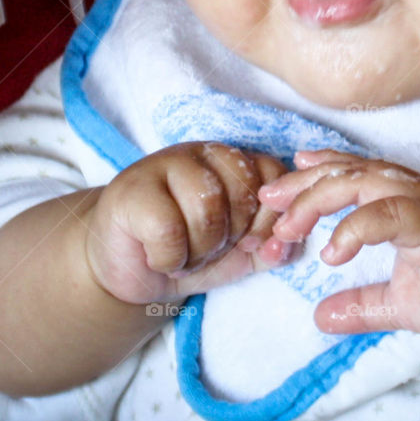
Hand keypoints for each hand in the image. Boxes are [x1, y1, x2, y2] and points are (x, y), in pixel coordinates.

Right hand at [84, 142, 296, 304]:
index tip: (247, 244)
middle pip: (243, 195)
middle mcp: (204, 153)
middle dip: (230, 239)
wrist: (128, 267)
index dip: (267, 222)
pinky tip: (159, 256)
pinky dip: (169, 259)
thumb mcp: (242, 252)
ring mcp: (165, 163)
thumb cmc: (189, 251)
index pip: (274, 177)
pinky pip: (168, 230)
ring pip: (208, 210)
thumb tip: (291, 242)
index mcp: (237, 161)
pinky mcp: (132, 189)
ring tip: (183, 253)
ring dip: (199, 251)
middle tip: (206, 249)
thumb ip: (275, 244)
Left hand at [258, 149, 419, 349]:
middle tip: (271, 208)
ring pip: (362, 182)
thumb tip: (320, 314)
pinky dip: (356, 227)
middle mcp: (415, 191)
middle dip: (303, 187)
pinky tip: (333, 252)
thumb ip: (362, 304)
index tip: (279, 193)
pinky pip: (390, 213)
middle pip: (346, 171)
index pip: (351, 173)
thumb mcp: (404, 303)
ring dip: (319, 200)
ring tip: (290, 229)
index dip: (313, 176)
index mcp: (406, 201)